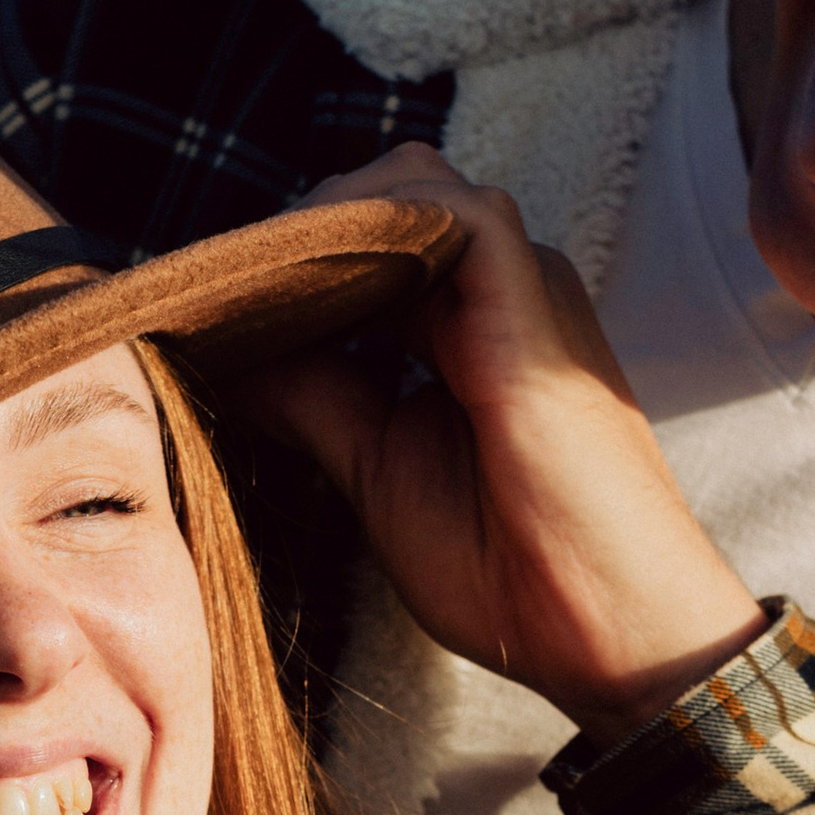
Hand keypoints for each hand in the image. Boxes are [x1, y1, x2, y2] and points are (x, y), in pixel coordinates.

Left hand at [257, 149, 767, 742]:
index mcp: (468, 328)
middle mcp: (500, 291)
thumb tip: (235, 354)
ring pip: (405, 184)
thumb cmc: (511, 572)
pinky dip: (360, 227)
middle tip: (207, 299)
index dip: (287, 266)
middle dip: (290, 237)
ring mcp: (523, 284)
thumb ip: (314, 398)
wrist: (610, 630)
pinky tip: (297, 285)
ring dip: (316, 226)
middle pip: (380, 199)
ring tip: (242, 292)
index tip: (205, 310)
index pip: (366, 247)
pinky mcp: (532, 294)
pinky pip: (439, 206)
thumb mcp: (377, 469)